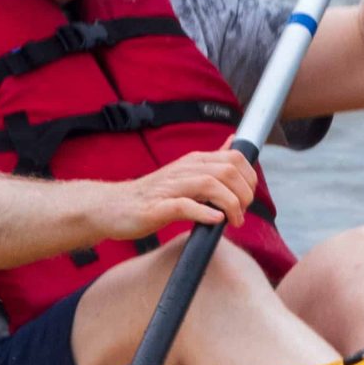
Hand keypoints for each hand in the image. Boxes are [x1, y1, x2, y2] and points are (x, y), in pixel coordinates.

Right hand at [99, 149, 257, 239]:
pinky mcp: (157, 207)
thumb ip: (211, 161)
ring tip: (233, 221)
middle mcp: (184, 170)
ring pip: (210, 185)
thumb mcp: (186, 171)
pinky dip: (203, 212)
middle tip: (241, 213)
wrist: (113, 206)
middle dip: (243, 193)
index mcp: (194, 161)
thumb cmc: (152, 194)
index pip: (235, 158)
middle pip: (227, 171)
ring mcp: (170, 188)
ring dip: (230, 204)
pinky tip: (214, 220)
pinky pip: (184, 206)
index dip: (250, 178)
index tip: (248, 198)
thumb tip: (233, 144)